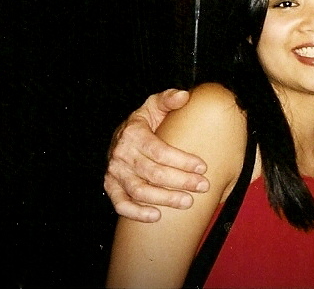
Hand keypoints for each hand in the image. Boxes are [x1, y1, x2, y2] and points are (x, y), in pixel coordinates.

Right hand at [104, 89, 208, 222]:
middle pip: (153, 173)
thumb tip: (184, 96)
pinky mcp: (110, 186)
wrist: (120, 136)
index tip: (202, 167)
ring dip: (165, 199)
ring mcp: (114, 172)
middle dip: (180, 181)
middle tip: (202, 186)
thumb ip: (168, 99)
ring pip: (139, 191)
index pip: (160, 151)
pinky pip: (121, 204)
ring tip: (187, 202)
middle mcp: (121, 154)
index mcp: (133, 133)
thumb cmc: (143, 122)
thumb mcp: (154, 105)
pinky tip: (156, 216)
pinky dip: (137, 213)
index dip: (182, 160)